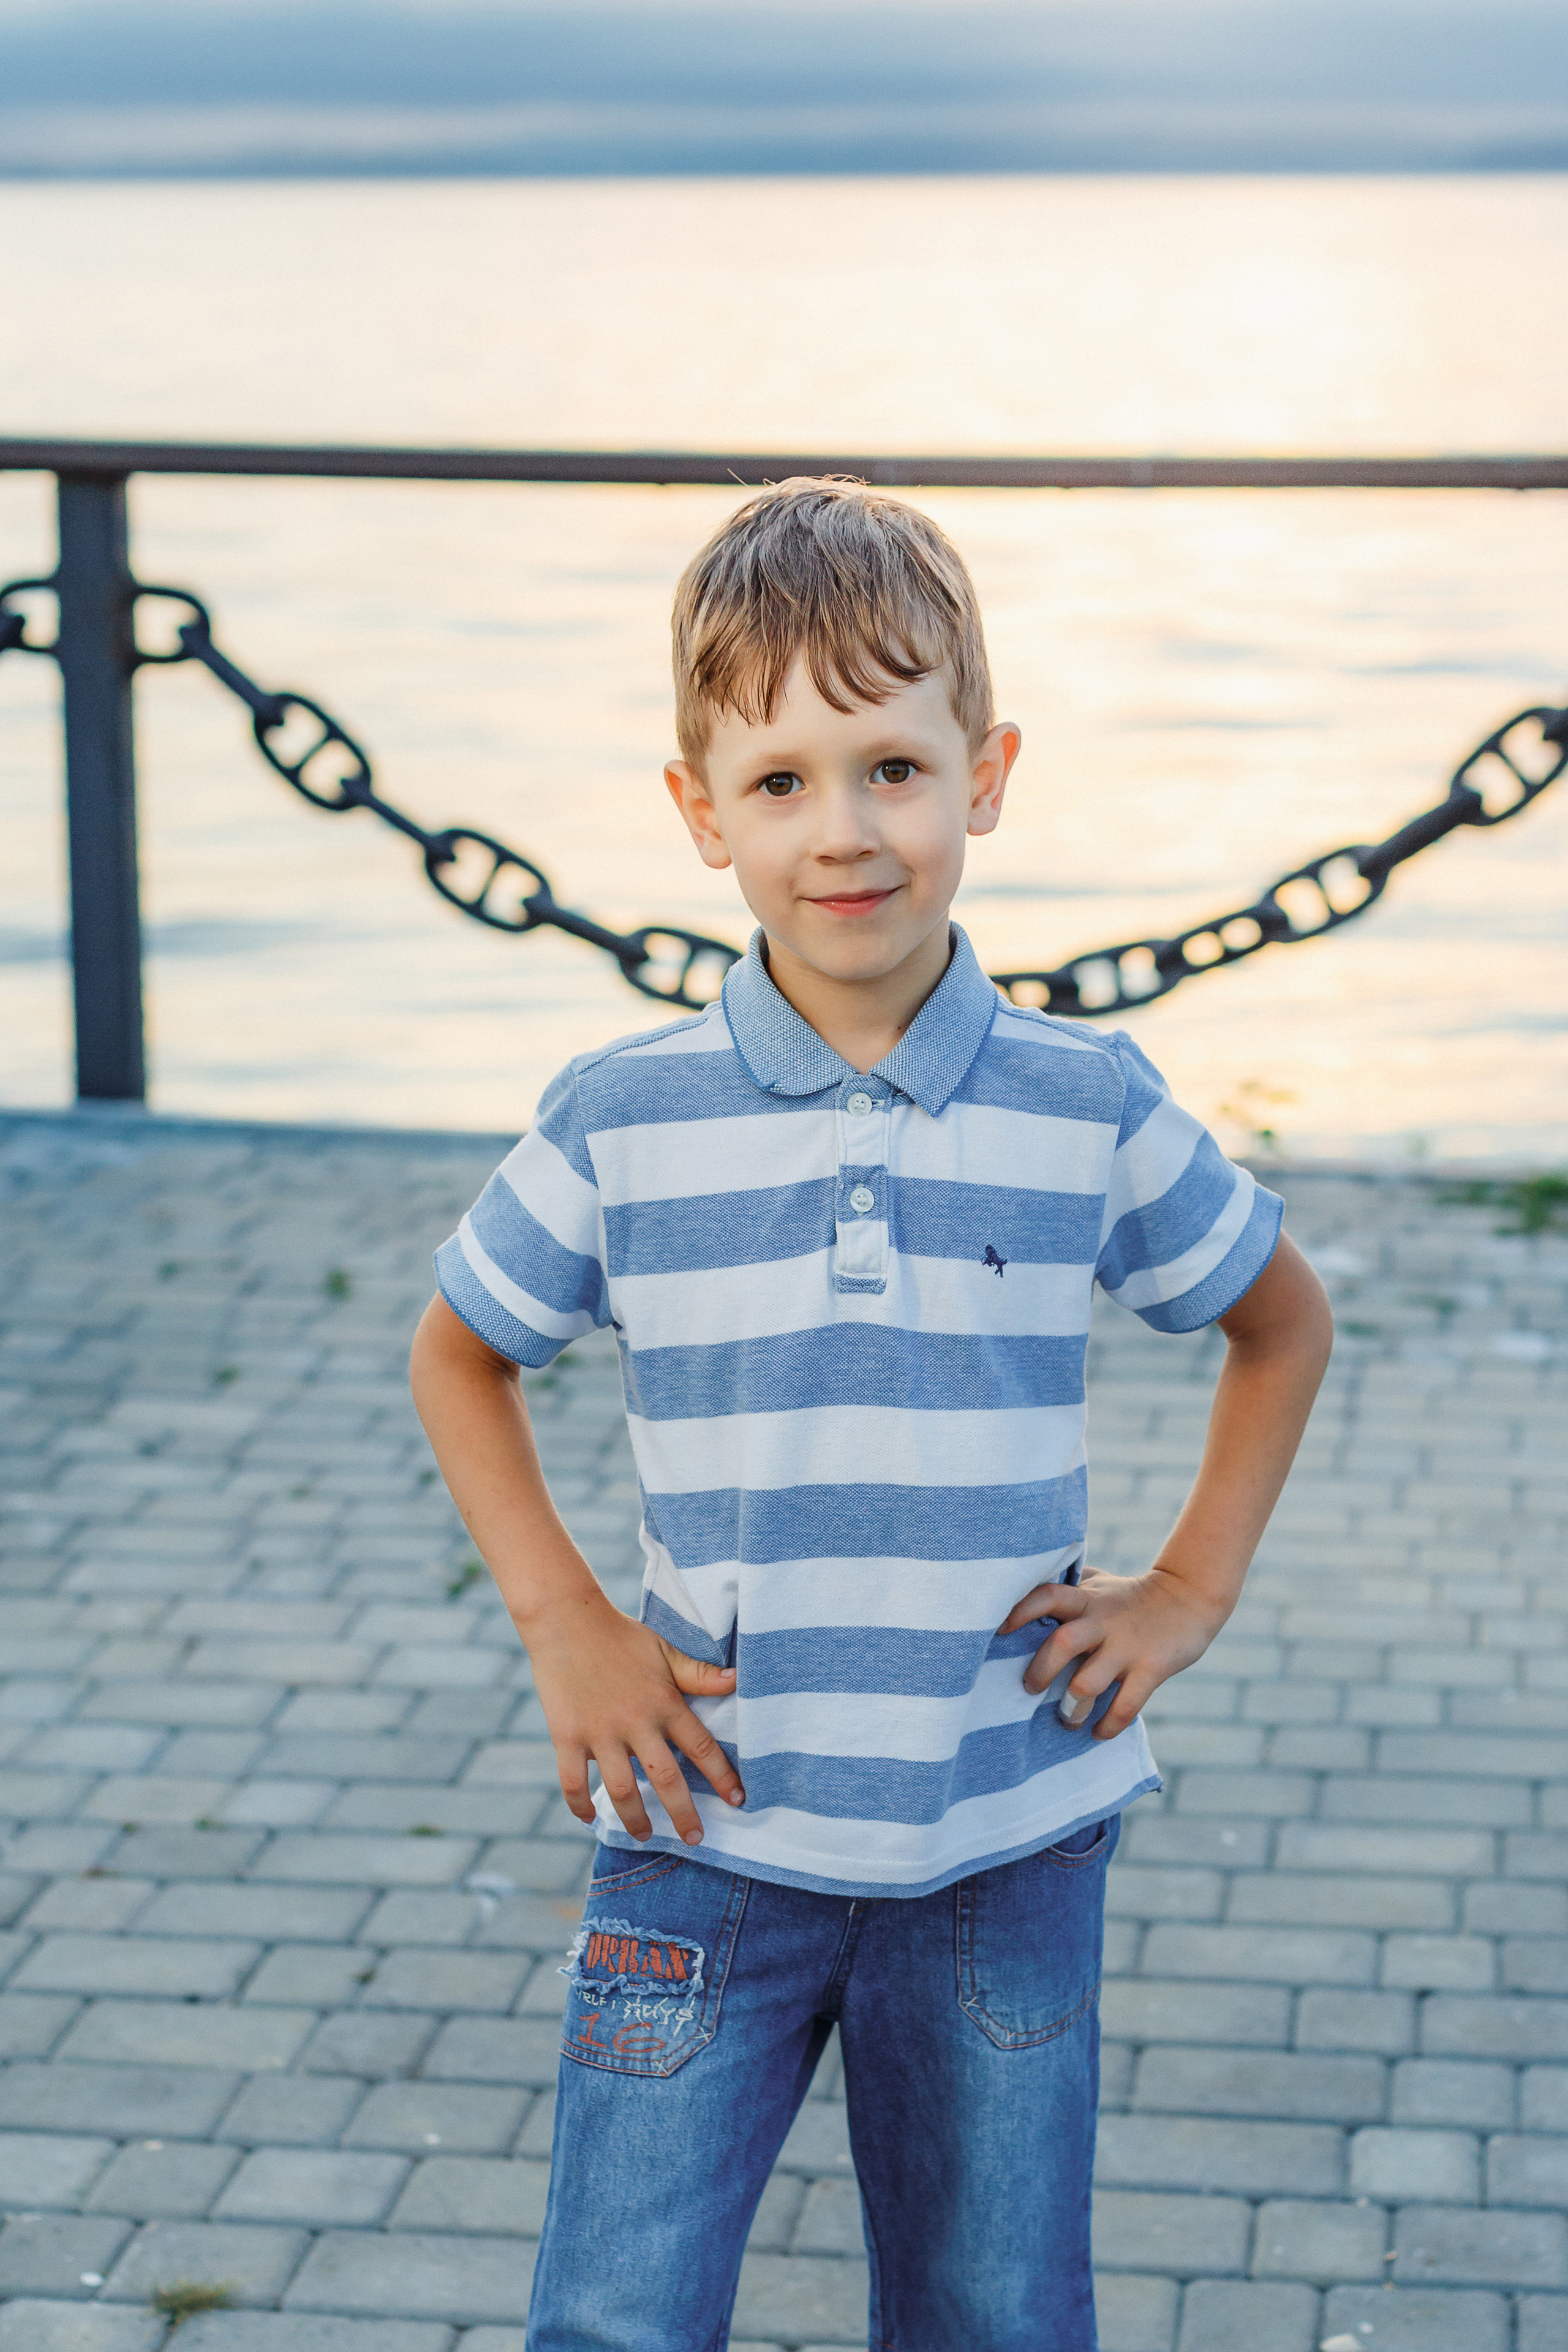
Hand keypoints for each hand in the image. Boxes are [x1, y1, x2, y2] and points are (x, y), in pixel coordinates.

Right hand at [523, 1587, 744, 1844]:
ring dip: (636, 1819)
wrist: (567, 1620)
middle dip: (683, 1815)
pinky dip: (581, 1806)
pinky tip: (590, 1819)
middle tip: (696, 1840)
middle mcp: (635, 1722)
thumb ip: (698, 1673)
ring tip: (645, 1836)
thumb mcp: (664, 1650)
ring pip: (622, 1790)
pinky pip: (574, 1783)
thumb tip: (738, 1681)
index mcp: (664, 1703)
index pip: (701, 1747)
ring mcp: (600, 1732)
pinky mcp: (567, 1736)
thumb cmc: (620, 1636)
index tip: (738, 1800)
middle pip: (666, 1780)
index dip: (722, 1776)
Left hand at [997, 1566, 1224, 1741]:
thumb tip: (1013, 1600)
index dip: (1020, 1611)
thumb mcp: (1096, 1584)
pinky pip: (1125, 1706)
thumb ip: (1064, 1590)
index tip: (999, 1630)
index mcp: (1085, 1598)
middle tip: (1030, 1688)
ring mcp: (1128, 1646)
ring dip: (1071, 1708)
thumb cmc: (1126, 1596)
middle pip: (1063, 1643)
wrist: (1187, 1598)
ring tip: (1066, 1719)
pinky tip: (1097, 1732)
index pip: (1047, 1596)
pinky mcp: (1152, 1668)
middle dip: (1041, 1671)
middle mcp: (1104, 1620)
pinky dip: (1108, 1726)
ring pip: (1089, 1683)